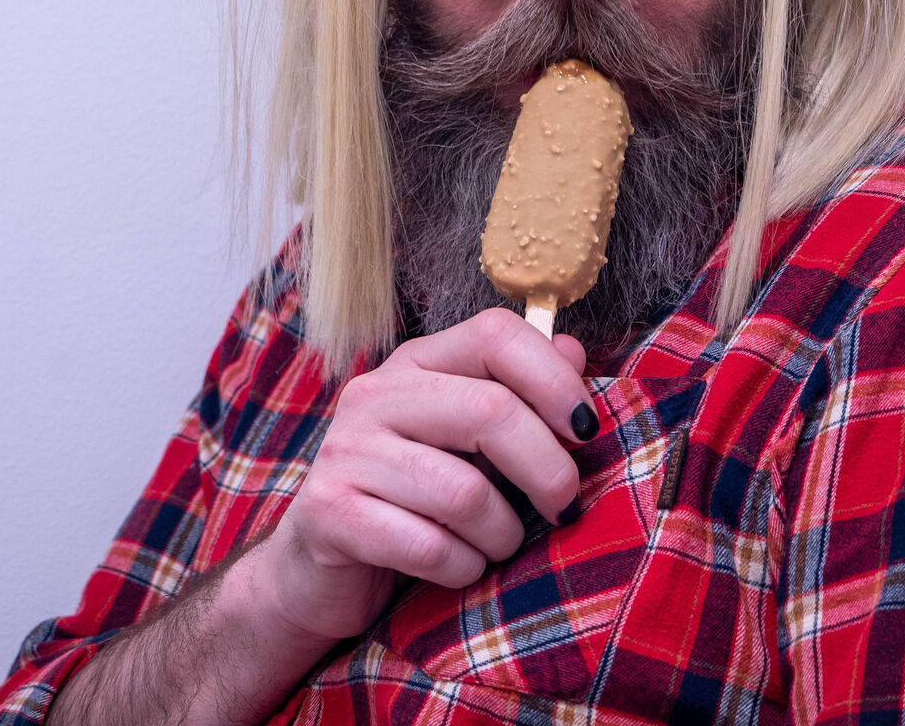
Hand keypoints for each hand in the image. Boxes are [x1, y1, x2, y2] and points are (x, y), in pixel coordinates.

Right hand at [255, 307, 593, 643]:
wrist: (318, 571)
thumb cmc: (412, 500)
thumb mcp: (468, 443)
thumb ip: (519, 395)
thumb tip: (571, 350)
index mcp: (416, 363)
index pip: (494, 334)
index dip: (553, 378)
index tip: (586, 430)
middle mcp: (375, 394)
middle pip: (489, 411)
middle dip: (547, 469)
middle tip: (563, 506)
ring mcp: (346, 452)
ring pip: (464, 492)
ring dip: (503, 534)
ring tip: (500, 545)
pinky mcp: (329, 514)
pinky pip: (428, 546)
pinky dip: (463, 568)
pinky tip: (461, 569)